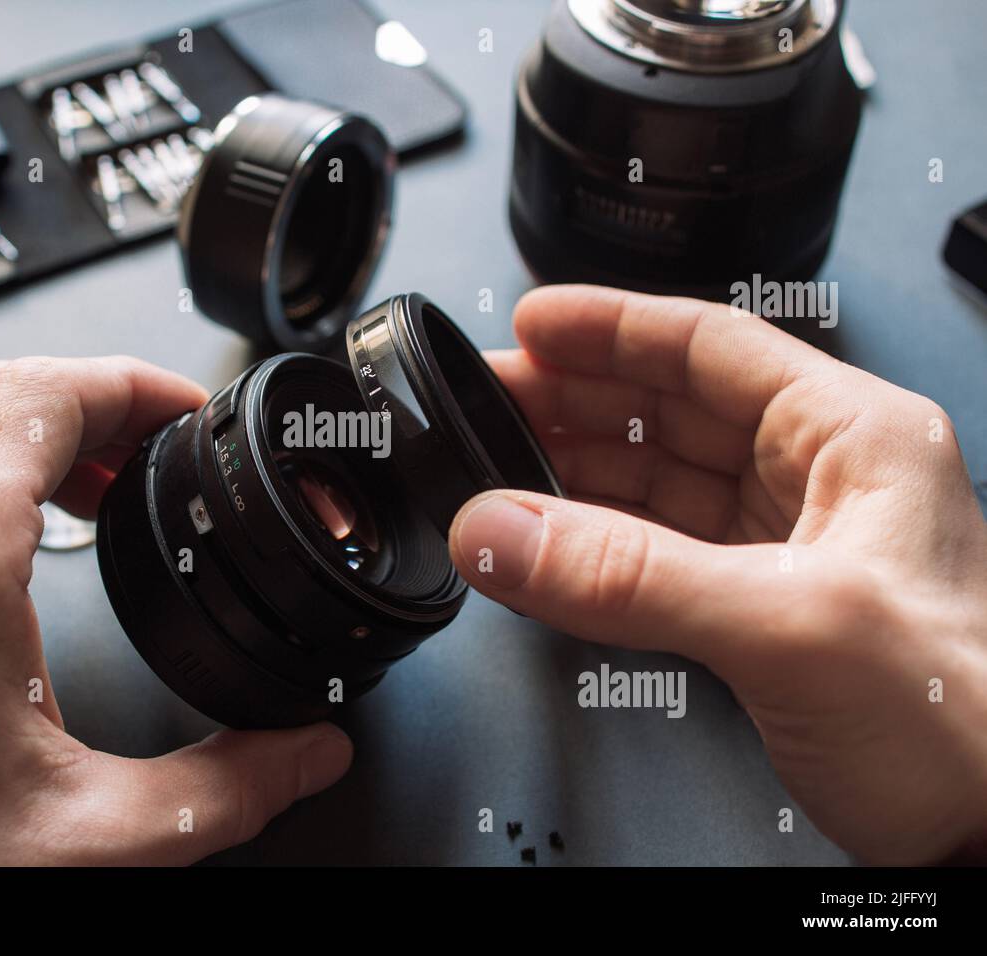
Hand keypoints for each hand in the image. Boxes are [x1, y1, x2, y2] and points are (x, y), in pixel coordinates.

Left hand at [0, 356, 351, 864]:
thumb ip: (221, 789)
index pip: (50, 390)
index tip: (186, 410)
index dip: (137, 384)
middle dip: (94, 402)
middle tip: (156, 449)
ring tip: (94, 483)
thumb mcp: (80, 834)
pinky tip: (6, 524)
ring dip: (26, 428)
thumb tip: (304, 755)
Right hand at [450, 285, 986, 864]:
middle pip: (673, 410)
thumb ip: (629, 575)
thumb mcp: (790, 625)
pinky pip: (659, 556)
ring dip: (577, 474)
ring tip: (502, 465)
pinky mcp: (766, 614)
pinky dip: (596, 548)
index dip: (611, 327)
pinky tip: (550, 545)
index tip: (532, 324)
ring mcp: (793, 549)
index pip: (711, 346)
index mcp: (853, 440)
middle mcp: (823, 483)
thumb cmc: (972, 725)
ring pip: (660, 484)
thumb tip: (503, 531)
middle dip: (577, 397)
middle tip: (493, 397)